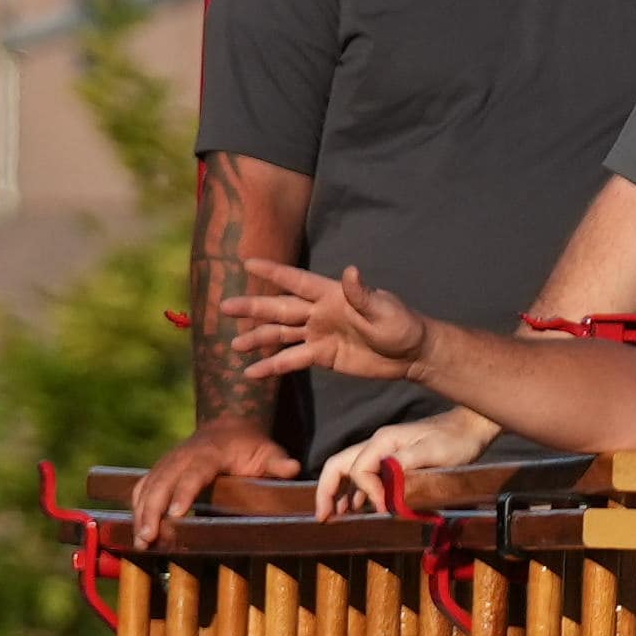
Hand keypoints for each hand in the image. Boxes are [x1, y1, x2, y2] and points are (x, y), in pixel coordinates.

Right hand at [128, 417, 293, 546]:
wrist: (229, 426)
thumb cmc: (250, 445)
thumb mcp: (268, 451)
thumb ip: (277, 463)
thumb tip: (292, 468)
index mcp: (209, 453)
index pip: (194, 474)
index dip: (184, 493)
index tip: (177, 514)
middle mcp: (182, 456)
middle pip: (162, 482)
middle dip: (153, 510)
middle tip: (148, 537)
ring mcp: (168, 462)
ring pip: (148, 486)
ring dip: (140, 512)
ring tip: (140, 540)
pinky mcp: (160, 469)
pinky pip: (143, 486)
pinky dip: (136, 506)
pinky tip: (135, 529)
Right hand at [217, 258, 432, 389]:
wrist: (411, 354)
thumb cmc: (401, 324)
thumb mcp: (384, 309)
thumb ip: (362, 294)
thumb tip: (351, 271)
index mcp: (332, 294)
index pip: (297, 280)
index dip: (274, 272)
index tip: (247, 262)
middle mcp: (319, 312)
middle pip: (280, 308)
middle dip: (253, 307)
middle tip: (224, 307)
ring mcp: (318, 334)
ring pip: (281, 334)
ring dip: (258, 338)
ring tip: (233, 344)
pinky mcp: (322, 356)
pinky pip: (292, 360)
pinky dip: (272, 366)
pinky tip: (252, 373)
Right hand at [313, 408, 493, 513]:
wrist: (472, 429)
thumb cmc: (456, 441)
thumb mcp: (433, 452)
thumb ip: (404, 465)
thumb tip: (383, 486)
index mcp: (382, 441)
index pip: (358, 468)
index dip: (366, 491)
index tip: (382, 509)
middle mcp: (377, 445)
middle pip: (339, 465)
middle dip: (327, 491)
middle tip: (322, 517)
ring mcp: (384, 452)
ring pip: (349, 472)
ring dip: (338, 494)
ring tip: (334, 518)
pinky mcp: (393, 461)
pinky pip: (365, 476)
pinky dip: (356, 493)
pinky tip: (356, 508)